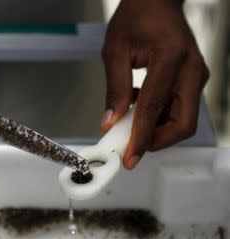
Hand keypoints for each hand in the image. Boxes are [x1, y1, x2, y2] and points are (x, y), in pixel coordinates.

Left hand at [100, 0, 208, 169]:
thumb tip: (110, 122)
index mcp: (172, 58)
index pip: (154, 108)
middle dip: (156, 141)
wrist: (156, 2)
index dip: (141, 137)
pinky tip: (137, 110)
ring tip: (128, 124)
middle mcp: (191, 70)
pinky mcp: (191, 81)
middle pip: (182, 124)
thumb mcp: (115, 50)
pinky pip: (178, 110)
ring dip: (155, 131)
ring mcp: (195, 77)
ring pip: (182, 121)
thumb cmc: (137, 17)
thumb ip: (114, 89)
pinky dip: (158, 119)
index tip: (130, 156)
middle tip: (130, 146)